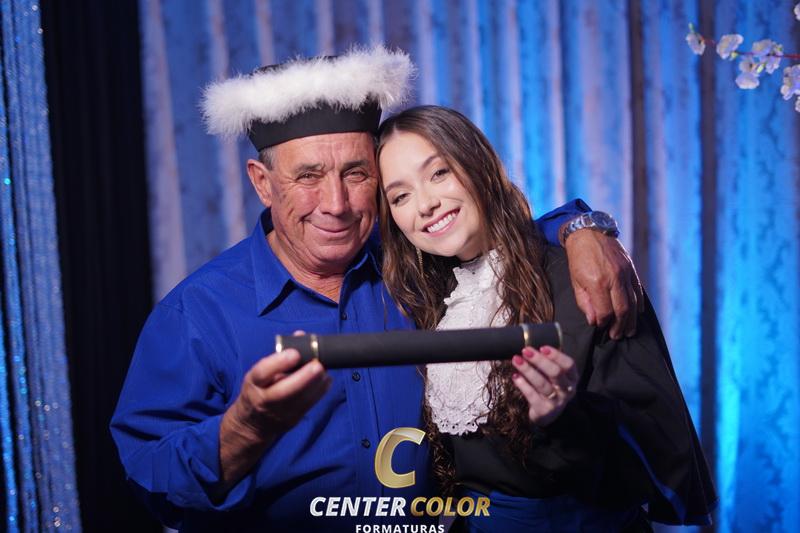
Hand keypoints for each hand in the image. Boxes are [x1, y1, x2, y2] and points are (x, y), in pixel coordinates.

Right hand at [219, 347, 330, 486]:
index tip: (294, 353)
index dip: (278, 363)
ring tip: (325, 370)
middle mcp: (264, 399)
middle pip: (283, 392)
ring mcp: (278, 413)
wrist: (252, 424)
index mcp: (253, 383)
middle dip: (303, 378)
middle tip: (318, 365)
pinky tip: (326, 380)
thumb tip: (301, 335)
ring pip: (299, 401)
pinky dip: (319, 392)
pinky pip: (307, 406)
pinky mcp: (291, 421)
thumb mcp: (260, 373)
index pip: (262, 373)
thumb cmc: (259, 389)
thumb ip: (279, 356)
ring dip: (316, 385)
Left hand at [511, 346, 577, 426]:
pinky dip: (522, 384)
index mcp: (572, 377)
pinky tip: (515, 376)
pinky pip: (532, 396)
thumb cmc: (550, 387)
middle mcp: (567, 389)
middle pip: (555, 373)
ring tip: (516, 360)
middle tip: (525, 350)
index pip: (568, 364)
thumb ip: (548, 362)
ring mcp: (556, 401)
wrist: (549, 415)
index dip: (556, 355)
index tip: (542, 347)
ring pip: (542, 384)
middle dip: (539, 360)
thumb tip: (530, 342)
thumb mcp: (556, 375)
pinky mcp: (544, 410)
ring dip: (528, 370)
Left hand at [563, 229, 643, 338]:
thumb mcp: (575, 281)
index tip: (601, 327)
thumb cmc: (578, 257)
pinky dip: (639, 304)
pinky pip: (638, 290)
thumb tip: (594, 321)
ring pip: (633, 302)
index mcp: (597, 283)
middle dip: (620, 326)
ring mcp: (625, 273)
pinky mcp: (631, 268)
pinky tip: (638, 313)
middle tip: (617, 336)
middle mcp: (614, 278)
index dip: (604, 323)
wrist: (588, 232)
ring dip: (632, 319)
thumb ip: (584, 303)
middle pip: (623, 310)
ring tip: (629, 331)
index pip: (605, 311)